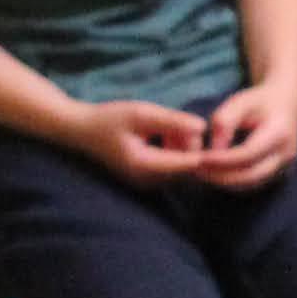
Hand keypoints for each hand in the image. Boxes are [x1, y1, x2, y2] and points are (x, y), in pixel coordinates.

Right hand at [83, 97, 215, 182]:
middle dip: (190, 145)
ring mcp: (147, 184)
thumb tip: (203, 127)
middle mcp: (147, 181)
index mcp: (144, 166)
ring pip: (183, 170)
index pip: (186, 164)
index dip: (204, 150)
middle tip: (180, 122)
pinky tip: (165, 137)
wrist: (84, 131)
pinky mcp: (149, 181)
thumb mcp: (141, 113)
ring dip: (183, 148)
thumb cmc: (110, 118)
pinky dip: (175, 153)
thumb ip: (172, 120)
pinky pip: (174, 170)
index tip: (213, 135)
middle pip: (187, 168)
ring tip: (168, 127)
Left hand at [191, 83, 296, 186]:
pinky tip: (214, 173)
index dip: (222, 160)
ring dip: (224, 182)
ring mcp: (284, 167)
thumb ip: (225, 121)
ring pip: (250, 184)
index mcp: (280, 133)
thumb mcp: (241, 101)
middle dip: (220, 176)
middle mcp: (286, 154)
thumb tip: (213, 151)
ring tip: (201, 171)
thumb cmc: (260, 101)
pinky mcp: (277, 174)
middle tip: (195, 169)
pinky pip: (252, 184)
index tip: (200, 158)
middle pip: (250, 176)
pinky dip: (231, 182)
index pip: (248, 154)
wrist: (286, 104)